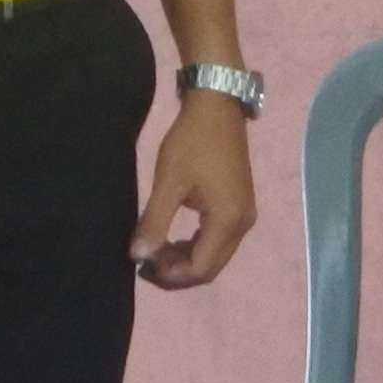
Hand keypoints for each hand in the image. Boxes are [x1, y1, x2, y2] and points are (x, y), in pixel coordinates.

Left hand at [135, 96, 255, 290]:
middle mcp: (243, 224)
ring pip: (216, 256)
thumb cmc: (192, 142)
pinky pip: (220, 241)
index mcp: (227, 220)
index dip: (171, 274)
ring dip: (186, 260)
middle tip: (146, 262)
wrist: (218, 107)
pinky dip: (196, 246)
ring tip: (156, 250)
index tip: (143, 263)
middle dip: (178, 272)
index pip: (201, 268)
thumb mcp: (168, 182)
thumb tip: (138, 257)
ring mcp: (245, 215)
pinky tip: (175, 238)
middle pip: (211, 267)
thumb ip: (154, 222)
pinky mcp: (240, 206)